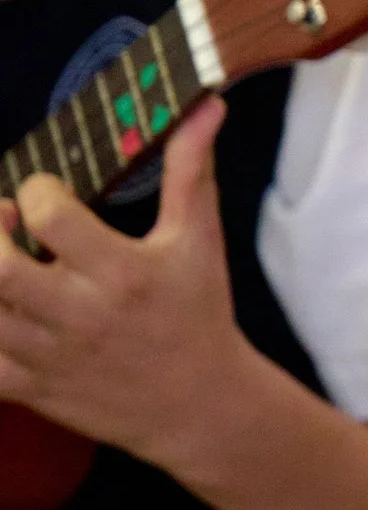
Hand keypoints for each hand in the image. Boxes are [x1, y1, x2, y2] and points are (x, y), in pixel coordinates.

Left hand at [0, 99, 275, 473]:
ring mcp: (51, 356)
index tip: (45, 192)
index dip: (35, 191)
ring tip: (1, 262)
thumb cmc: (197, 313)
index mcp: (123, 272)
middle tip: (3, 222)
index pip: (49, 216)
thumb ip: (191, 170)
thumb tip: (205, 106)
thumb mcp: (201, 240)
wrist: (202, 403)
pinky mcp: (32, 389)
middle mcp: (82, 314)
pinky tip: (0, 308)